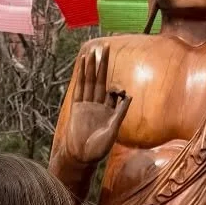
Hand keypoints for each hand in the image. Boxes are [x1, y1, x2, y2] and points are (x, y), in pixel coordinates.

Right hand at [62, 42, 130, 166]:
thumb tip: (129, 96)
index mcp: (108, 111)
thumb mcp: (113, 130)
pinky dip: (80, 77)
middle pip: (100, 80)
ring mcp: (86, 105)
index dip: (116, 83)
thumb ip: (120, 113)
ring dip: (91, 67)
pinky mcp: (76, 107)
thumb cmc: (98, 149)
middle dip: (102, 65)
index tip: (119, 82)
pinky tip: (82, 66)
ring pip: (89, 82)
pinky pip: (79, 89)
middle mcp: (97, 105)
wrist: (81, 157)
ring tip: (92, 52)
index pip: (112, 91)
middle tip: (104, 47)